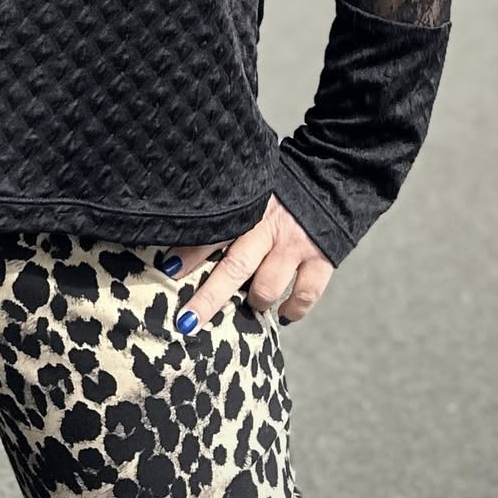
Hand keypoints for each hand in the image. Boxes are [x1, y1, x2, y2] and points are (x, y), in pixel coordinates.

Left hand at [159, 193, 333, 332]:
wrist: (329, 176)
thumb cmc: (280, 187)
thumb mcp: (250, 188)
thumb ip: (228, 212)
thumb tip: (189, 241)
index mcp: (248, 205)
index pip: (213, 232)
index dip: (190, 253)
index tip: (168, 272)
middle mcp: (269, 226)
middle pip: (235, 268)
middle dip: (209, 298)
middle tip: (188, 321)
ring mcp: (296, 244)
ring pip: (267, 287)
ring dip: (253, 302)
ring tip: (249, 304)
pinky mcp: (321, 257)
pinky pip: (305, 295)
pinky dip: (293, 309)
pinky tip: (283, 314)